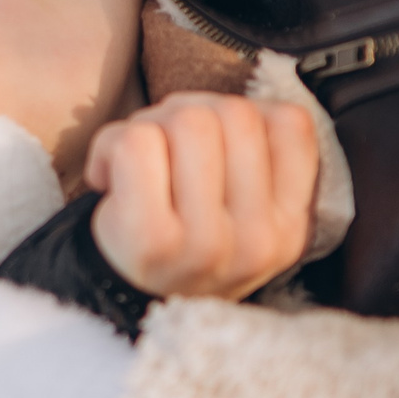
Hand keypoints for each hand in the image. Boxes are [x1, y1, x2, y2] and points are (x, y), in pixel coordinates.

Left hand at [85, 91, 318, 298]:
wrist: (117, 301)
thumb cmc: (179, 238)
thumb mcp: (243, 209)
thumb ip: (257, 152)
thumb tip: (245, 96)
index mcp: (291, 227)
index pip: (291, 121)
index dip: (243, 115)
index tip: (214, 149)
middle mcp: (260, 240)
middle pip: (233, 112)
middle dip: (188, 114)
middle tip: (163, 154)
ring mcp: (209, 244)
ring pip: (187, 119)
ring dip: (150, 126)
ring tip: (139, 165)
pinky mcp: (153, 239)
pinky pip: (136, 143)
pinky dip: (109, 145)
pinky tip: (107, 179)